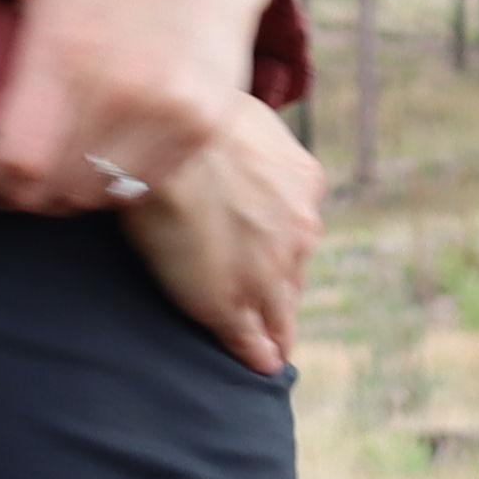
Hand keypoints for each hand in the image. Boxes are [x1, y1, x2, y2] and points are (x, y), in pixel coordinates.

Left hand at [0, 0, 268, 221]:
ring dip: (66, 194)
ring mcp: (169, 112)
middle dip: (22, 193)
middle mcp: (122, 88)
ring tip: (54, 169)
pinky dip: (112, 186)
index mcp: (68, 50)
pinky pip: (140, 186)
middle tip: (12, 177)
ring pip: (95, 195)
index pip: (16, 160)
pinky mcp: (200, 128)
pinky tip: (99, 158)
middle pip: (51, 188)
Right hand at [119, 95, 320, 374]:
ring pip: (280, 312)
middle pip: (293, 272)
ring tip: (267, 349)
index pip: (297, 230)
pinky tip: (259, 365)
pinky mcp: (231, 305)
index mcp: (305, 186)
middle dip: (279, 286)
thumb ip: (249, 146)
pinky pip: (253, 341)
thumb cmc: (190, 113)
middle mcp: (299, 232)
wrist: (172, 137)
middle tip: (261, 304)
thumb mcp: (242, 117)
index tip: (267, 258)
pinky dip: (257, 355)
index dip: (279, 246)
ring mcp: (268, 273)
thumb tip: (229, 146)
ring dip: (274, 329)